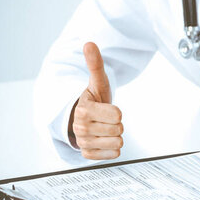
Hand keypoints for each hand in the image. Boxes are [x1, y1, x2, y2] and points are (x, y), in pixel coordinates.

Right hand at [69, 42, 123, 159]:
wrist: (82, 117)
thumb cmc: (93, 98)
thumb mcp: (97, 82)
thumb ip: (95, 64)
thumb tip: (89, 43)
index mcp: (84, 110)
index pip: (118, 115)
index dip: (118, 111)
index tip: (108, 108)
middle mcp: (80, 127)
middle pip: (119, 129)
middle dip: (117, 124)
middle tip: (106, 119)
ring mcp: (83, 142)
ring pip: (117, 143)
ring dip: (116, 136)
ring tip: (105, 128)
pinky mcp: (87, 154)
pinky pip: (113, 155)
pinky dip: (112, 149)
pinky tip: (104, 140)